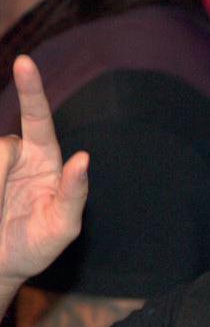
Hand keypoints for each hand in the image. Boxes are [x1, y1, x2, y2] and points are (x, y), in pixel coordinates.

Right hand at [0, 56, 88, 314]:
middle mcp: (16, 154)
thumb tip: (83, 159)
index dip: (32, 90)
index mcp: (44, 161)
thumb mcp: (63, 227)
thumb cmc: (38, 246)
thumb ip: (75, 194)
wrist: (2, 264)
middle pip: (4, 146)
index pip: (38, 119)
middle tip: (0, 209)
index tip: (24, 62)